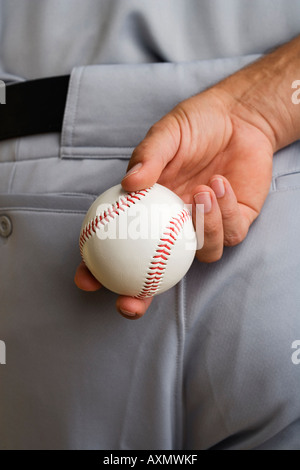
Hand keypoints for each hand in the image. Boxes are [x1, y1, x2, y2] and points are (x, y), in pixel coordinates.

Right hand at [75, 86, 273, 317]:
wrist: (239, 117)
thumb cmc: (196, 126)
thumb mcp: (166, 135)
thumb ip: (149, 158)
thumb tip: (129, 183)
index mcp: (152, 210)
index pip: (121, 246)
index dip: (100, 269)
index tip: (86, 279)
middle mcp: (176, 226)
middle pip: (155, 274)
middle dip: (141, 295)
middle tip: (130, 301)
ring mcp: (207, 228)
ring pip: (203, 253)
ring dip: (203, 227)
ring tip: (201, 190)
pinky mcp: (237, 223)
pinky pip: (231, 233)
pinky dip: (225, 210)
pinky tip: (219, 183)